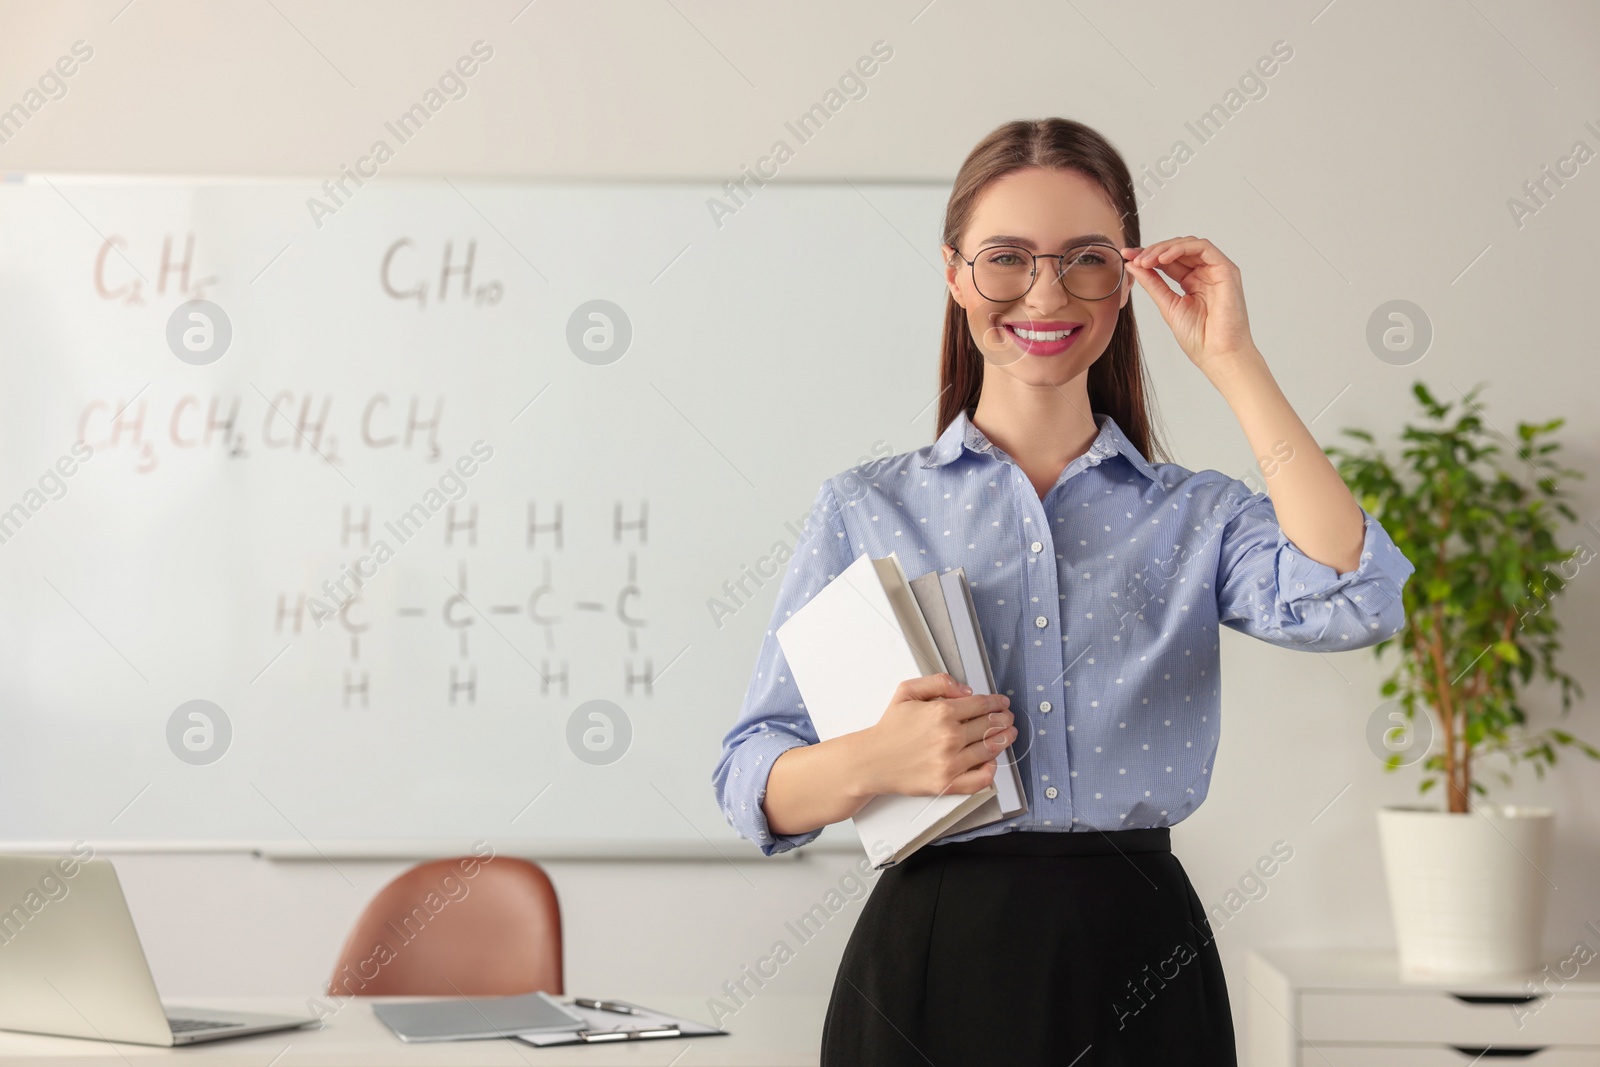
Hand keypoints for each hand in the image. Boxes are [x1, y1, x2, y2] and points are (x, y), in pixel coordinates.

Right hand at [856, 673, 1013, 797]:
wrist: (872, 760)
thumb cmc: (890, 728)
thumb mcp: (907, 691)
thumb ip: (938, 682)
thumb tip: (966, 691)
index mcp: (941, 712)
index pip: (981, 705)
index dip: (996, 702)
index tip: (1002, 703)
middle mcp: (949, 737)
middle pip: (990, 725)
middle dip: (1003, 719)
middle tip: (1008, 718)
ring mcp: (950, 762)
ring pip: (989, 749)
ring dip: (1004, 740)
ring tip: (1008, 735)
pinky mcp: (947, 783)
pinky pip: (980, 779)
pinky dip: (991, 770)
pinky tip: (992, 762)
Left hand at [1121, 237, 1261, 375]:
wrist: (1218, 355)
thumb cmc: (1199, 338)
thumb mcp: (1167, 305)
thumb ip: (1152, 283)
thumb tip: (1132, 265)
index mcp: (1193, 282)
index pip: (1169, 261)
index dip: (1147, 256)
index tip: (1127, 257)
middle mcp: (1206, 273)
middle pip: (1178, 249)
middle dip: (1153, 250)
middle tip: (1133, 258)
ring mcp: (1217, 270)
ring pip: (1189, 244)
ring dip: (1164, 248)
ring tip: (1145, 260)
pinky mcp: (1227, 270)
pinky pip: (1203, 247)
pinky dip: (1181, 249)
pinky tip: (1162, 259)